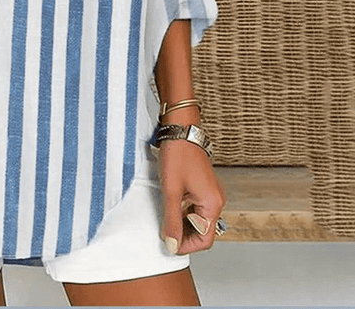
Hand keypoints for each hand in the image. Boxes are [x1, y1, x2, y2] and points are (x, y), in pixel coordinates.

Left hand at [157, 139, 226, 254]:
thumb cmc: (178, 156)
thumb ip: (171, 220)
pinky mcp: (203, 187)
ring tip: (164, 216)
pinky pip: (195, 207)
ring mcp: (210, 193)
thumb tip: (171, 244)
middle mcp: (215, 201)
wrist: (180, 131)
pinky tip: (169, 205)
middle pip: (201, 231)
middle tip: (163, 231)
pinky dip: (183, 211)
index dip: (185, 246)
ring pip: (197, 219)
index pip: (204, 240)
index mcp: (212, 204)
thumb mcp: (171, 191)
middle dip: (183, 235)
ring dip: (181, 223)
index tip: (168, 244)